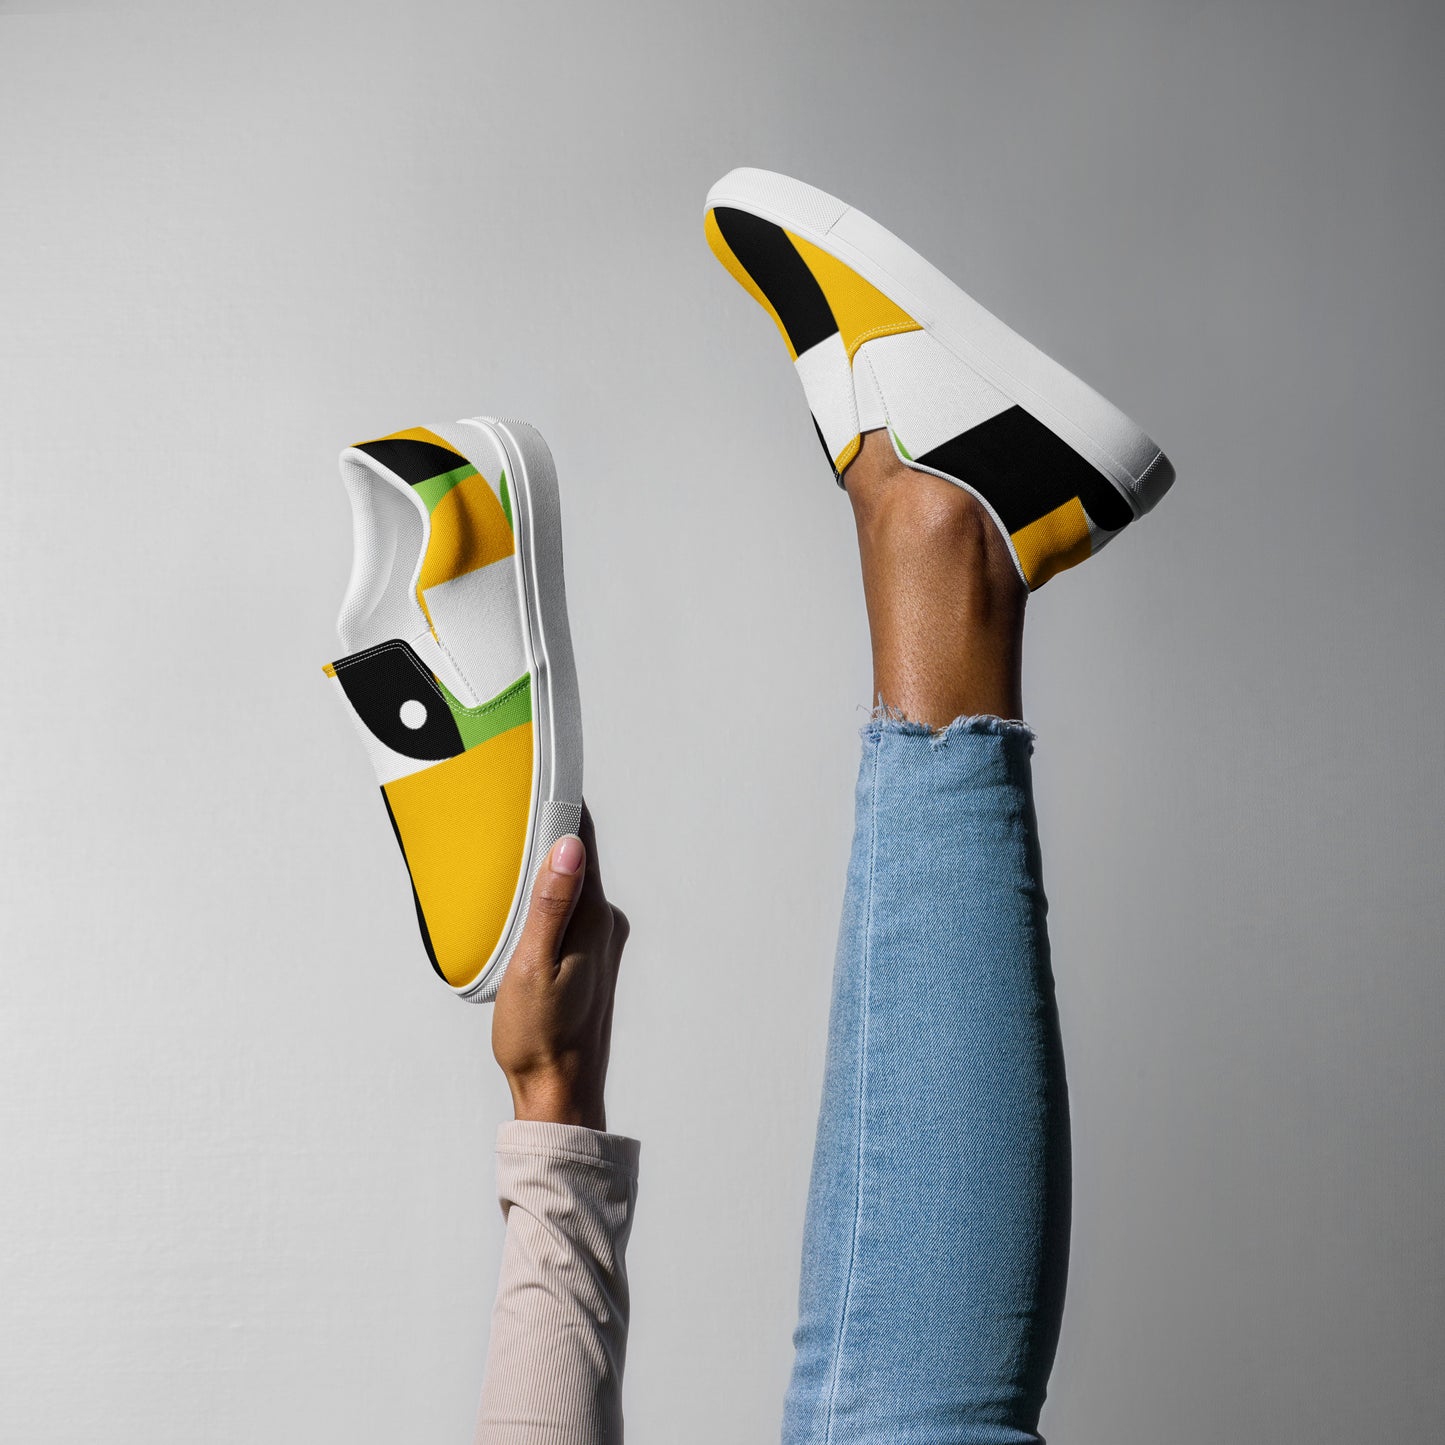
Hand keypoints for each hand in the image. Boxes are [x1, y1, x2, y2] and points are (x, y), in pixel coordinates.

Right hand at [492, 807, 627, 1131]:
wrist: (560, 1093)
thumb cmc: (541, 1037)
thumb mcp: (533, 967)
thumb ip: (551, 905)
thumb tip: (572, 847)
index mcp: (596, 919)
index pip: (584, 842)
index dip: (563, 806)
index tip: (538, 774)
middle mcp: (607, 924)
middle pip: (578, 859)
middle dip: (548, 832)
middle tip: (510, 806)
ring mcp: (602, 942)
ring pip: (573, 886)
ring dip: (546, 867)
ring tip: (508, 849)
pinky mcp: (592, 960)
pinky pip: (570, 911)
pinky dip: (548, 898)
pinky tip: (521, 904)